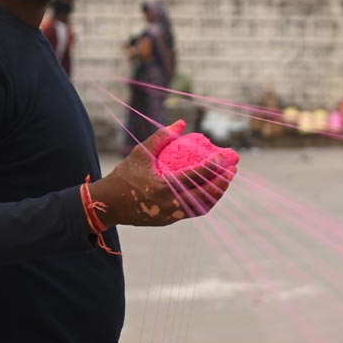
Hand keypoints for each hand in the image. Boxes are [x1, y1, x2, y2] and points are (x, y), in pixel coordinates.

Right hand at [89, 121, 231, 226]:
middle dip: (223, 181)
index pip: (194, 175)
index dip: (213, 165)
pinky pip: (194, 211)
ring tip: (227, 179)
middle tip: (233, 168)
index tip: (225, 155)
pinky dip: (206, 201)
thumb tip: (182, 122)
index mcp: (162, 186)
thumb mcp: (140, 153)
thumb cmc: (125, 175)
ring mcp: (170, 214)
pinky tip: (213, 191)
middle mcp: (169, 203)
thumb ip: (161, 137)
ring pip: (202, 205)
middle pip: (205, 193)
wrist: (109, 204)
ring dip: (218, 193)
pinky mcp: (170, 220)